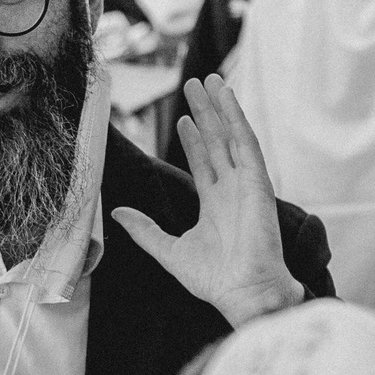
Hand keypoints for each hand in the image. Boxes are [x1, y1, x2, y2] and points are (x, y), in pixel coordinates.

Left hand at [112, 75, 303, 327]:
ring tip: (209, 81)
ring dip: (220, 107)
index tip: (182, 118)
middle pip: (217, 142)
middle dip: (205, 114)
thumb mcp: (168, 250)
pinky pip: (246, 143)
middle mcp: (232, 190)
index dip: (193, 139)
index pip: (205, 162)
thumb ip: (144, 230)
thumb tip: (117, 213)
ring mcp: (246, 184)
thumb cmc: (214, 280)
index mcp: (216, 206)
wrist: (242, 293)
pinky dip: (237, 118)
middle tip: (194, 85)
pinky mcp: (258, 182)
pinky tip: (226, 98)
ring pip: (231, 136)